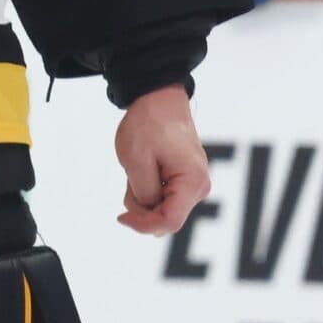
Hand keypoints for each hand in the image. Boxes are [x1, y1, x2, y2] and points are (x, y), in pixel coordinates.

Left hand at [113, 85, 209, 235]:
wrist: (160, 97)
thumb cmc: (149, 124)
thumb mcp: (136, 161)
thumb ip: (143, 194)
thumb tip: (150, 212)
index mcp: (192, 181)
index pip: (169, 221)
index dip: (142, 225)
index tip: (122, 216)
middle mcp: (200, 186)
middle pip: (167, 218)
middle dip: (142, 209)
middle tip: (129, 181)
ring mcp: (196, 183)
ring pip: (164, 209)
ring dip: (144, 197)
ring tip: (138, 169)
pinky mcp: (188, 179)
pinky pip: (166, 198)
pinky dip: (150, 190)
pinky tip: (146, 170)